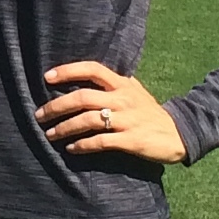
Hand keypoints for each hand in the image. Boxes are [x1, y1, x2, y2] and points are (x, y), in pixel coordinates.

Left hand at [37, 60, 186, 164]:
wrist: (178, 134)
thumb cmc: (151, 113)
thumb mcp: (136, 92)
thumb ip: (115, 84)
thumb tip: (91, 75)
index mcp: (123, 84)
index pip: (93, 69)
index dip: (69, 71)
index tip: (47, 77)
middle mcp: (123, 99)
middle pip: (83, 96)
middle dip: (57, 106)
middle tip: (39, 115)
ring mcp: (127, 119)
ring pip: (88, 119)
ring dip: (65, 127)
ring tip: (49, 135)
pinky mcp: (131, 140)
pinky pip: (101, 141)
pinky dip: (83, 145)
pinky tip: (71, 148)